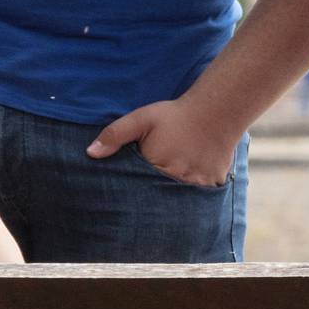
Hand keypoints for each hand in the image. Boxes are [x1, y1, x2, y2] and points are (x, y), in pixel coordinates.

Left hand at [87, 95, 238, 187]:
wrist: (217, 109)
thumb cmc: (175, 115)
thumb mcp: (141, 119)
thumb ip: (115, 135)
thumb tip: (91, 153)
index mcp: (157, 168)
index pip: (139, 189)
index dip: (136, 188)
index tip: (135, 185)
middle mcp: (178, 181)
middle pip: (160, 197)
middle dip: (154, 194)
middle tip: (156, 180)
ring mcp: (198, 185)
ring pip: (181, 199)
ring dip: (175, 194)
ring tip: (174, 179)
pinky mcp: (214, 184)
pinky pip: (202, 196)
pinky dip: (196, 192)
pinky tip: (193, 177)